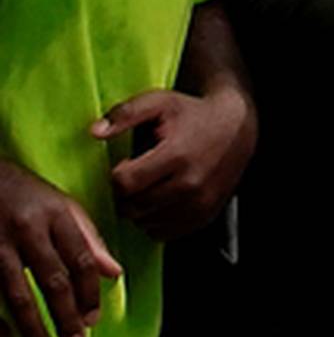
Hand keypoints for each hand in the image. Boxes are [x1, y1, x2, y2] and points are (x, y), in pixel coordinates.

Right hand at [0, 157, 120, 336]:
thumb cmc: (27, 194)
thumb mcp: (62, 206)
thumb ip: (89, 239)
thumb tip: (115, 273)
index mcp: (56, 215)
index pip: (81, 259)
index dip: (90, 293)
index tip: (94, 319)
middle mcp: (28, 228)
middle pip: (52, 280)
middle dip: (66, 317)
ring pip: (18, 294)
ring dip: (32, 328)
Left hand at [92, 83, 256, 237]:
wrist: (236, 127)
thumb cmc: (193, 114)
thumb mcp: (159, 102)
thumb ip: (124, 114)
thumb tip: (94, 132)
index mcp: (176, 156)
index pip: (125, 183)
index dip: (117, 175)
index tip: (125, 164)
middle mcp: (189, 185)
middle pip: (133, 207)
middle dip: (125, 195)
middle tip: (134, 176)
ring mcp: (198, 205)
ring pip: (146, 223)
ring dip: (139, 210)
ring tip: (149, 186)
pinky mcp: (203, 217)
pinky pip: (163, 234)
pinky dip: (155, 221)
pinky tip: (161, 199)